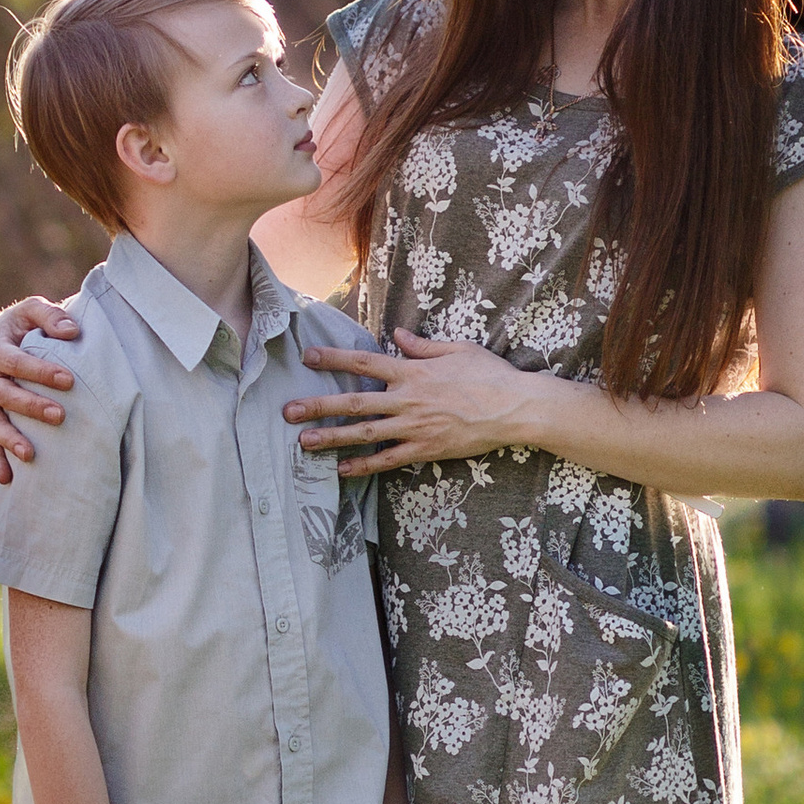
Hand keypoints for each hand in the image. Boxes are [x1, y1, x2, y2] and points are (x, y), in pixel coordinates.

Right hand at [0, 296, 83, 480]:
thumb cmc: (22, 325)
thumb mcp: (32, 310)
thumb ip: (50, 315)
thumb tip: (71, 331)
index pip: (16, 362)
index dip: (40, 371)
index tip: (68, 380)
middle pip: (5, 394)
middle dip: (31, 406)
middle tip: (59, 416)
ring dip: (10, 439)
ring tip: (30, 455)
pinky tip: (9, 479)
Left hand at [284, 328, 541, 475]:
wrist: (515, 409)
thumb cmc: (490, 375)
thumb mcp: (457, 350)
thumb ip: (422, 345)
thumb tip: (396, 334)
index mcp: (412, 372)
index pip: (364, 363)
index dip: (333, 359)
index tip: (307, 357)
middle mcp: (407, 400)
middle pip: (354, 403)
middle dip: (318, 406)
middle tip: (287, 411)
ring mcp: (415, 427)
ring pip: (365, 434)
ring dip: (332, 438)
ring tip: (303, 442)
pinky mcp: (426, 449)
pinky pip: (388, 460)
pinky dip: (364, 466)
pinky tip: (342, 469)